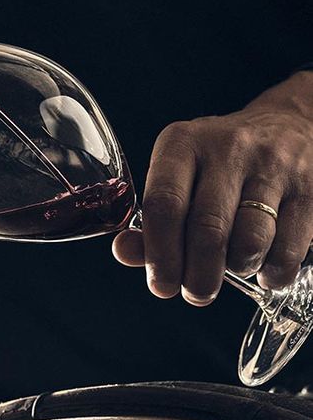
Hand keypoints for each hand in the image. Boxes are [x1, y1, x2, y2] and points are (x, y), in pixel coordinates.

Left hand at [113, 71, 312, 302]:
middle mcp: (227, 149)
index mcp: (182, 143)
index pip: (165, 204)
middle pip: (208, 228)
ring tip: (231, 267)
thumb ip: (153, 217)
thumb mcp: (180, 172)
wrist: (290, 125)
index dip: (160, 253)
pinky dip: (273, 271)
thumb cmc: (220, 160)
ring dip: (237, 269)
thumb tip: (125, 253)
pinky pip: (290, 248)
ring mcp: (272, 167)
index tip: (161, 284)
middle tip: (195, 293)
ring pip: (250, 241)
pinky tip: (263, 266)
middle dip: (198, 274)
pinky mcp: (311, 189)